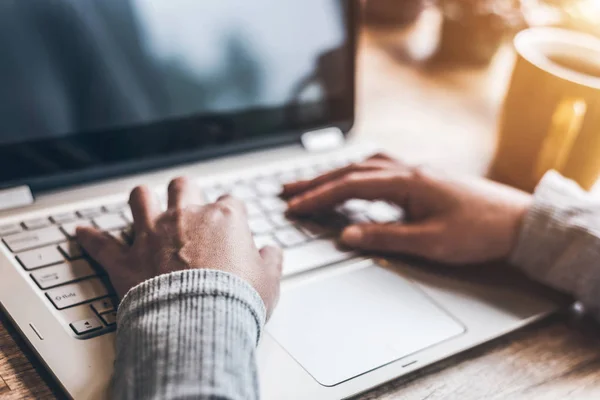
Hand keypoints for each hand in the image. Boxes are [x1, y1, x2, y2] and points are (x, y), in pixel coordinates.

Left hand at [76, 177, 282, 315]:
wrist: (200, 322)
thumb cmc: (236, 301)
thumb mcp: (269, 281)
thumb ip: (272, 260)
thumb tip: (272, 251)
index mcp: (224, 219)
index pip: (230, 202)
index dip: (231, 212)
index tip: (231, 225)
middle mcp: (186, 217)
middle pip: (184, 186)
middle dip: (186, 193)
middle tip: (189, 206)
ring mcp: (153, 234)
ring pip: (141, 197)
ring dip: (142, 199)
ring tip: (144, 202)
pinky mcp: (126, 258)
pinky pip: (101, 243)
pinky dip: (91, 238)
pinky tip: (81, 232)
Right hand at [284, 154, 531, 264]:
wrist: (519, 221)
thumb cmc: (479, 232)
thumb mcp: (429, 242)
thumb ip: (384, 237)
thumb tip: (345, 237)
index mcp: (406, 183)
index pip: (349, 187)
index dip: (317, 198)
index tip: (293, 207)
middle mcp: (407, 171)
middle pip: (351, 171)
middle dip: (316, 182)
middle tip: (287, 191)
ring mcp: (416, 171)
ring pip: (364, 167)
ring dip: (335, 175)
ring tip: (312, 184)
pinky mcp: (424, 178)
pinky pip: (381, 169)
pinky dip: (358, 173)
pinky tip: (355, 180)